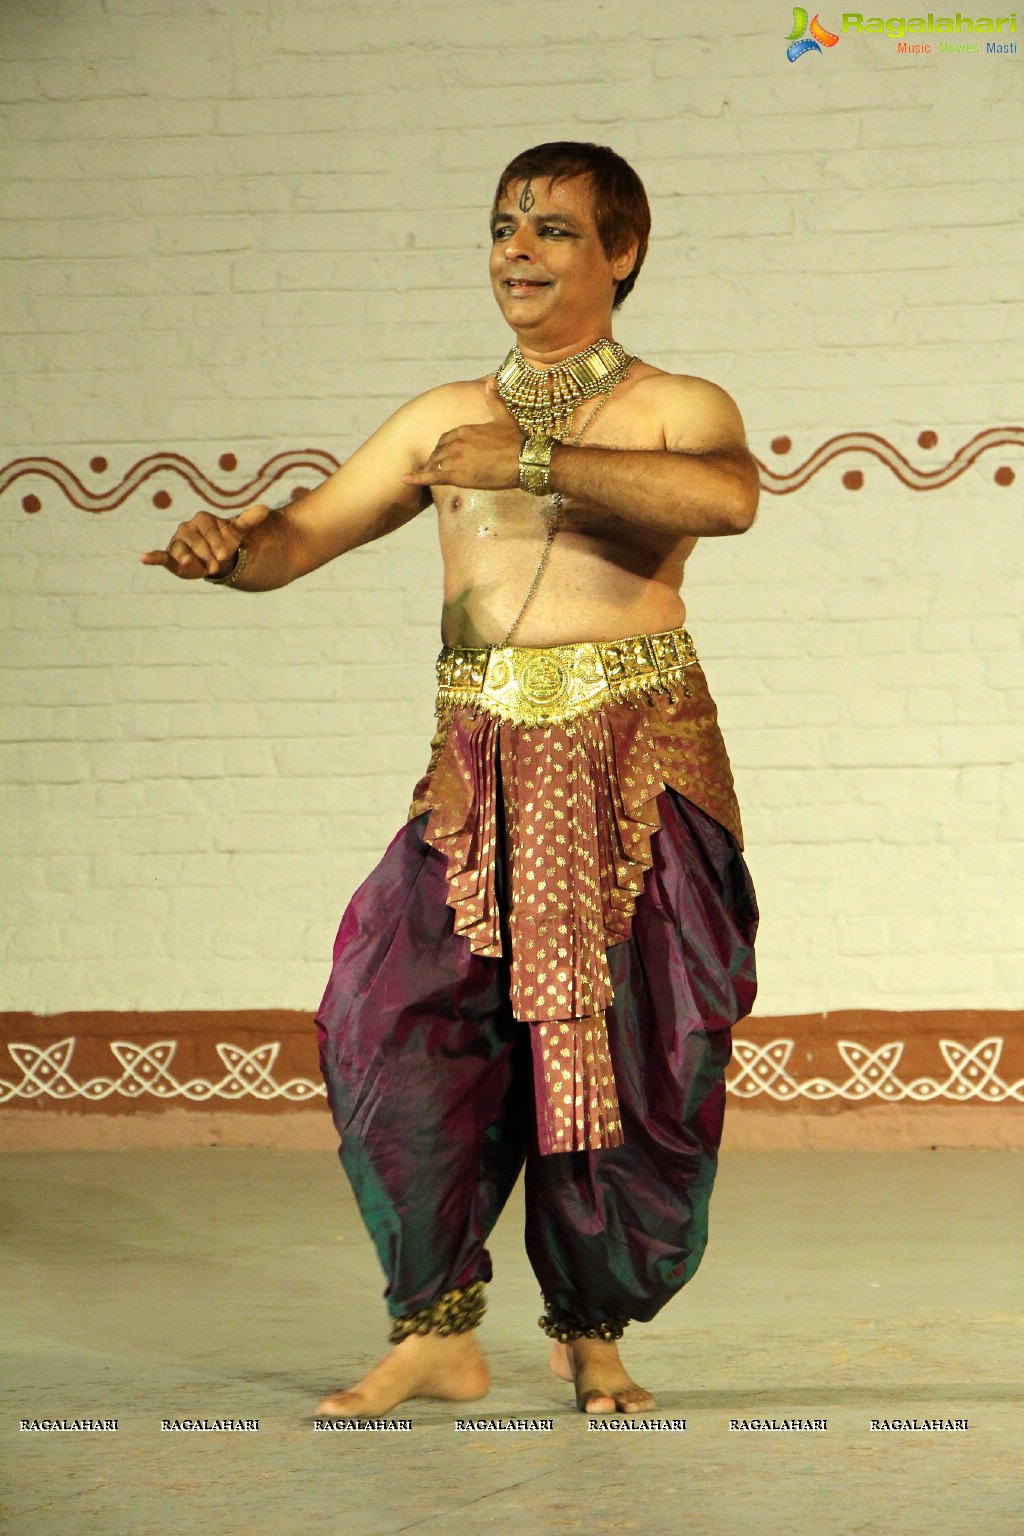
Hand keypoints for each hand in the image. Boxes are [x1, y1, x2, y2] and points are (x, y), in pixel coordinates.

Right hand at [139, 502, 269, 579]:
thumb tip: (265, 509)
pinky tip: (143, 558)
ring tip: (192, 564)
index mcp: (203, 519)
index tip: (224, 556)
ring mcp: (178, 541)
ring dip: (187, 557)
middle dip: (205, 553)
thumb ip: (248, 520)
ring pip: (181, 549)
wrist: (215, 558)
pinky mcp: (170, 555)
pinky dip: (152, 557)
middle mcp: (187, 528)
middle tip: (215, 566)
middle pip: (196, 541)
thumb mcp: (237, 532)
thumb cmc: (225, 542)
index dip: (215, 542)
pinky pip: (160, 555)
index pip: (208, 530)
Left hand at [403, 379, 523, 490]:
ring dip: (431, 469)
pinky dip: (416, 478)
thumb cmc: (517, 441)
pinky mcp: (457, 475)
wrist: (525, 460)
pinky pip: (432, 476)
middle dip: (436, 459)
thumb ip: (495, 400)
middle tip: (436, 468)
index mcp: (466, 429)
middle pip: (439, 451)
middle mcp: (457, 442)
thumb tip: (492, 381)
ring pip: (435, 464)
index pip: (446, 438)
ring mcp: (456, 459)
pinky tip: (405, 479)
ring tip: (427, 476)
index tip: (444, 454)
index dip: (444, 447)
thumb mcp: (505, 417)